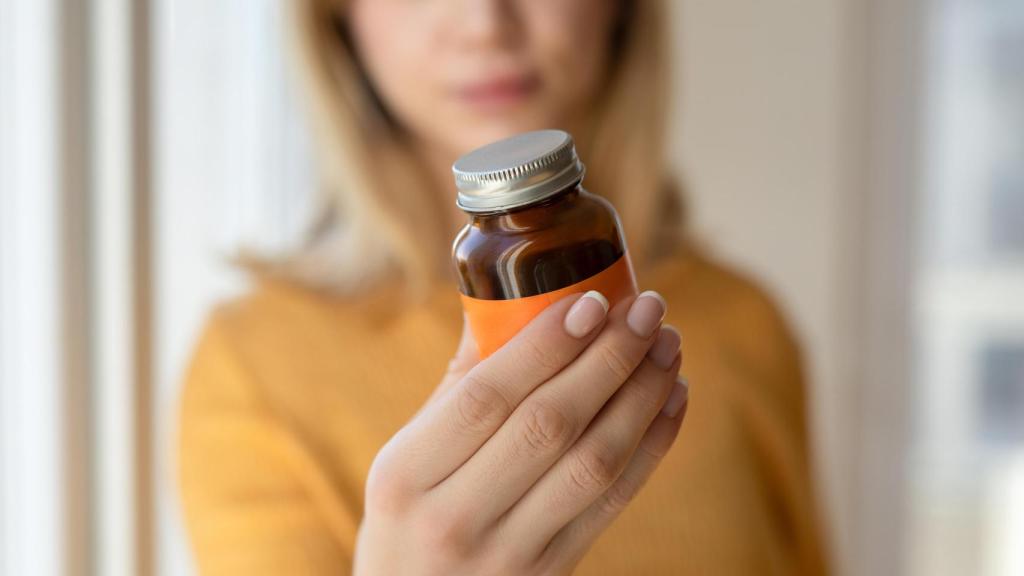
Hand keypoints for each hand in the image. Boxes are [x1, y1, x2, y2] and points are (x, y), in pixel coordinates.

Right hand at [354, 291, 688, 574]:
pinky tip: (672, 397)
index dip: (545, 346)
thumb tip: (510, 301)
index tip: (592, 301)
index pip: (486, 397)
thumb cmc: (409, 518)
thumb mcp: (405, 457)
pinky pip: (613, 501)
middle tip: (647, 309)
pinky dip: (652, 445)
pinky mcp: (551, 573)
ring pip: (593, 463)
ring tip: (667, 345)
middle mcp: (453, 517)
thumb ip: (459, 386)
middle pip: (549, 425)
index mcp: (405, 475)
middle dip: (608, 359)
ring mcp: (507, 553)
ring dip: (641, 396)